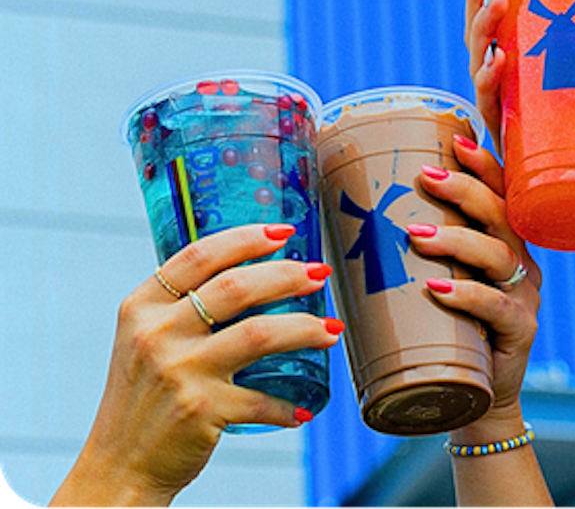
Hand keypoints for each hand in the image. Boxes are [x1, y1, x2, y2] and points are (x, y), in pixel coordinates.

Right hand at [51, 224, 340, 506]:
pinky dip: (287, 405)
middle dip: (288, 275)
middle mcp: (158, 333)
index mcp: (142, 306)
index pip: (200, 256)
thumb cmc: (145, 395)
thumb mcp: (145, 339)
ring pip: (259, 333)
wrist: (119, 466)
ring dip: (304, 328)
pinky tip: (303, 408)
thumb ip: (182, 305)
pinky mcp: (201, 410)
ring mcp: (180, 371)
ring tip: (331, 328)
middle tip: (319, 273)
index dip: (247, 238)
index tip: (284, 233)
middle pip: (237, 287)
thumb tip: (253, 273)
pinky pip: (262, 399)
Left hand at [406, 137, 541, 422]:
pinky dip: (468, 295)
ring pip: (499, 254)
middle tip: (425, 178)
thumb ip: (412, 248)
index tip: (457, 139)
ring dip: (457, 240)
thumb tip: (348, 214)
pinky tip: (439, 289)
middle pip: (501, 212)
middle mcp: (518, 259)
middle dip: (466, 189)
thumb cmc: (446, 325)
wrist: (472, 393)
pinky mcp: (520, 330)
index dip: (486, 162)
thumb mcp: (434, 276)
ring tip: (417, 236)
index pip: (500, 190)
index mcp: (500, 238)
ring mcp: (523, 294)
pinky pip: (499, 307)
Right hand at [454, 0, 574, 162]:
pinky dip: (491, 83)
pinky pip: (493, 107)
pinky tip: (498, 62)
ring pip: (479, 61)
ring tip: (500, 0)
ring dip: (483, 28)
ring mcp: (510, 107)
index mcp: (529, 61)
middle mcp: (511, 81)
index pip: (496, 18)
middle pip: (479, 32)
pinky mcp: (514, 137)